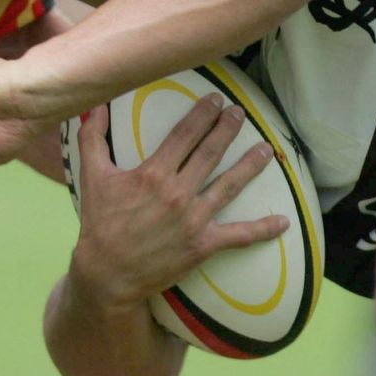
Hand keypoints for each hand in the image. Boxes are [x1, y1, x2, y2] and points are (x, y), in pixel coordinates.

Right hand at [68, 93, 289, 310]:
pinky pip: (239, 236)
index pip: (185, 135)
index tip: (216, 99)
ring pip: (230, 185)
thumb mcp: (91, 178)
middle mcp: (177, 193)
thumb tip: (95, 106)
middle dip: (228, 128)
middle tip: (240, 112)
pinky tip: (283, 221)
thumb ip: (93, 139)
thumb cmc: (99, 225)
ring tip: (268, 149)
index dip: (203, 114)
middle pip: (211, 152)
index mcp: (153, 174)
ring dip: (251, 165)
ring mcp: (193, 220)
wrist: (107, 276)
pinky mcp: (202, 245)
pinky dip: (263, 229)